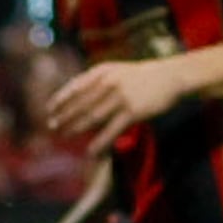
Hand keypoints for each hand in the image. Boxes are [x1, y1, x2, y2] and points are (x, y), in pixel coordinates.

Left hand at [47, 57, 189, 141]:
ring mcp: (120, 97)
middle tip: (52, 127)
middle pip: (80, 103)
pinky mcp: (133, 112)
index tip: (50, 109)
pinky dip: (100, 142)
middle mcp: (108, 83)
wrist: (172, 76)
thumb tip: (79, 96)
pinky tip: (91, 152)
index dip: (60, 99)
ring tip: (65, 136)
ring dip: (76, 128)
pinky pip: (111, 130)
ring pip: (92, 117)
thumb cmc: (145, 75)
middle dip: (64, 116)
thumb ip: (99, 80)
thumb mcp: (119, 70)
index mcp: (103, 71)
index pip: (75, 86)